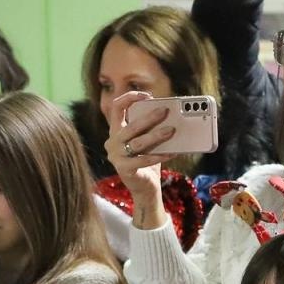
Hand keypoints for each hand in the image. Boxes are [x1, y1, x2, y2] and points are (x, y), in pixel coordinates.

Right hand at [103, 91, 175, 219]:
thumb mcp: (148, 141)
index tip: (147, 96)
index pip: (116, 107)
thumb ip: (151, 128)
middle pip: (130, 125)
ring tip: (171, 131)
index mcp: (116, 130)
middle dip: (149, 117)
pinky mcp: (123, 169)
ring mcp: (115, 156)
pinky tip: (171, 153)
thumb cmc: (147, 160)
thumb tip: (168, 114)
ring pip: (137, 142)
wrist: (144, 187)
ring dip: (156, 135)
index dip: (129, 98)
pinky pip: (143, 160)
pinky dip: (158, 156)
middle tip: (165, 111)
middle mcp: (112, 141)